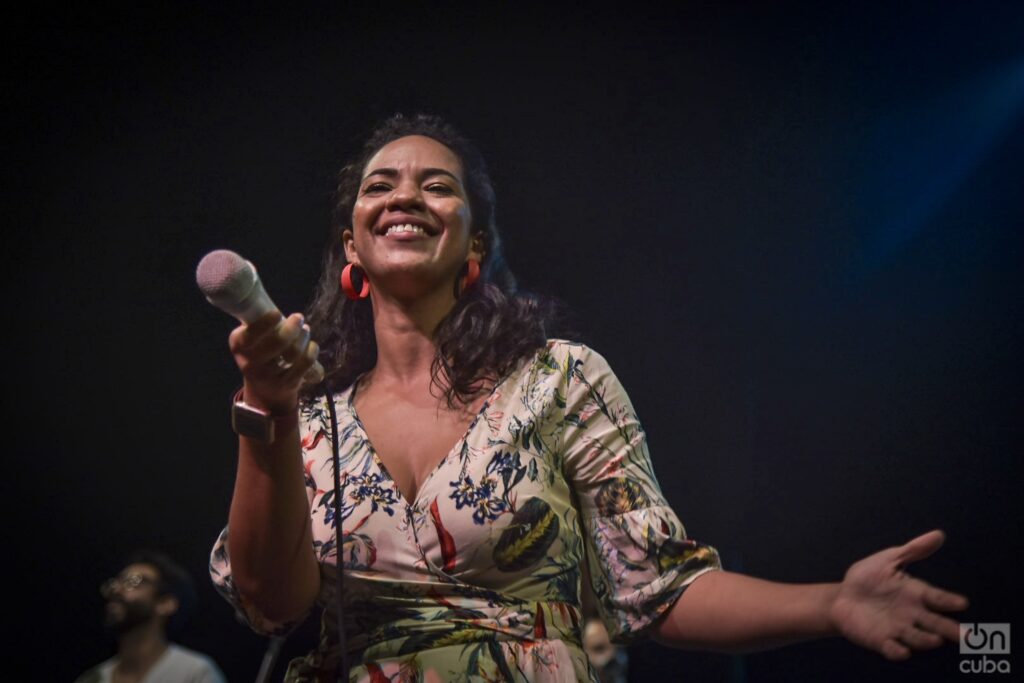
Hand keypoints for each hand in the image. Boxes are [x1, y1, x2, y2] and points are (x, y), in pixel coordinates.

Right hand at [228, 311, 318, 412]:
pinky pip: (304, 364)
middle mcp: (250, 363)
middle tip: (298, 318)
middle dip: (292, 327)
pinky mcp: (287, 384)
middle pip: (277, 342)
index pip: (251, 334)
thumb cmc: (260, 351)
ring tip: (305, 330)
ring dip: (303, 337)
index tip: (277, 313)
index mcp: (239, 346)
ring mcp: (269, 376)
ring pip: (292, 353)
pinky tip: (312, 345)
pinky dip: (312, 351)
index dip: (265, 323)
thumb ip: (259, 322)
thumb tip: (269, 302)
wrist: (264, 388)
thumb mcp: (250, 337)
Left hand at [829, 529, 968, 659]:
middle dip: (951, 630)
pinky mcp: (881, 641)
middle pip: (936, 624)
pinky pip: (892, 649)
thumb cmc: (867, 577)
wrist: (841, 596)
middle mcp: (911, 614)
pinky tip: (901, 651)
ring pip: (917, 638)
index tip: (961, 603)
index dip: (948, 600)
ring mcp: (897, 629)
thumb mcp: (889, 559)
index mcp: (915, 593)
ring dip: (926, 640)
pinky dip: (897, 651)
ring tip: (935, 640)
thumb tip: (939, 534)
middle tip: (967, 636)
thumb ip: (913, 550)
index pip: (936, 598)